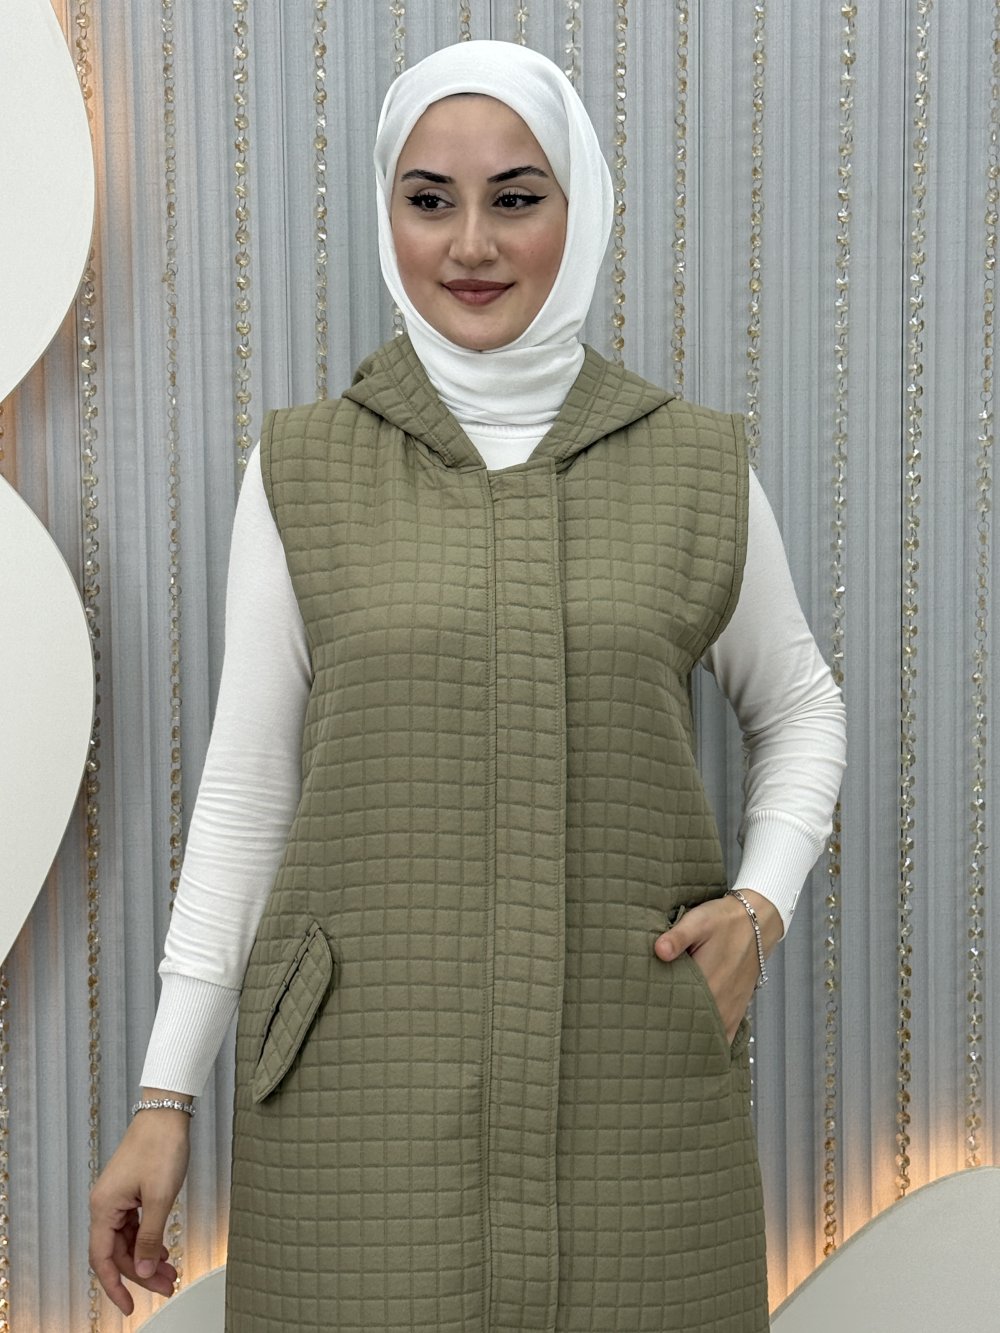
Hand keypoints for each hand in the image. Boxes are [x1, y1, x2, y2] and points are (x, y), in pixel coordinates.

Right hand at [89, 1089, 191, 1315]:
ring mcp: (117, 1197)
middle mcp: (105, 1204)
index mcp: (104, 1207)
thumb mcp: (161, 1197)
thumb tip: (143, 1271)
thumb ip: (150, 1238)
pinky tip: (163, 1250)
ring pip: (128, 1240)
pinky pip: (134, 1225)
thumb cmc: (161, 1145)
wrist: (166, 1112)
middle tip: (167, 1287)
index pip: (102, 1259)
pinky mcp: (129, 1190)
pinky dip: (148, 1239)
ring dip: (147, 1258)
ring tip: (170, 1272)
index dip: (115, 1287)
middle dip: (141, 1274)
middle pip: (118, 1252)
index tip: (129, 1307)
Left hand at [653, 890, 781, 1043]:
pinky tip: (700, 1050)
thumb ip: (678, 937)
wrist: (757, 921)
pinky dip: (714, 1043)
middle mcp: (720, 1000)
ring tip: (669, 1046)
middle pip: (691, 1027)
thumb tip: (659, 950)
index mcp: (707, 981)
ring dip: (691, 1040)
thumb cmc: (725, 920)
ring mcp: (730, 1007)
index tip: (643, 1025)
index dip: (659, 1019)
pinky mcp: (738, 1008)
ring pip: (709, 1035)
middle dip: (671, 1034)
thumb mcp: (698, 921)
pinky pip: (726, 1035)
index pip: (676, 1010)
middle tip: (650, 1037)